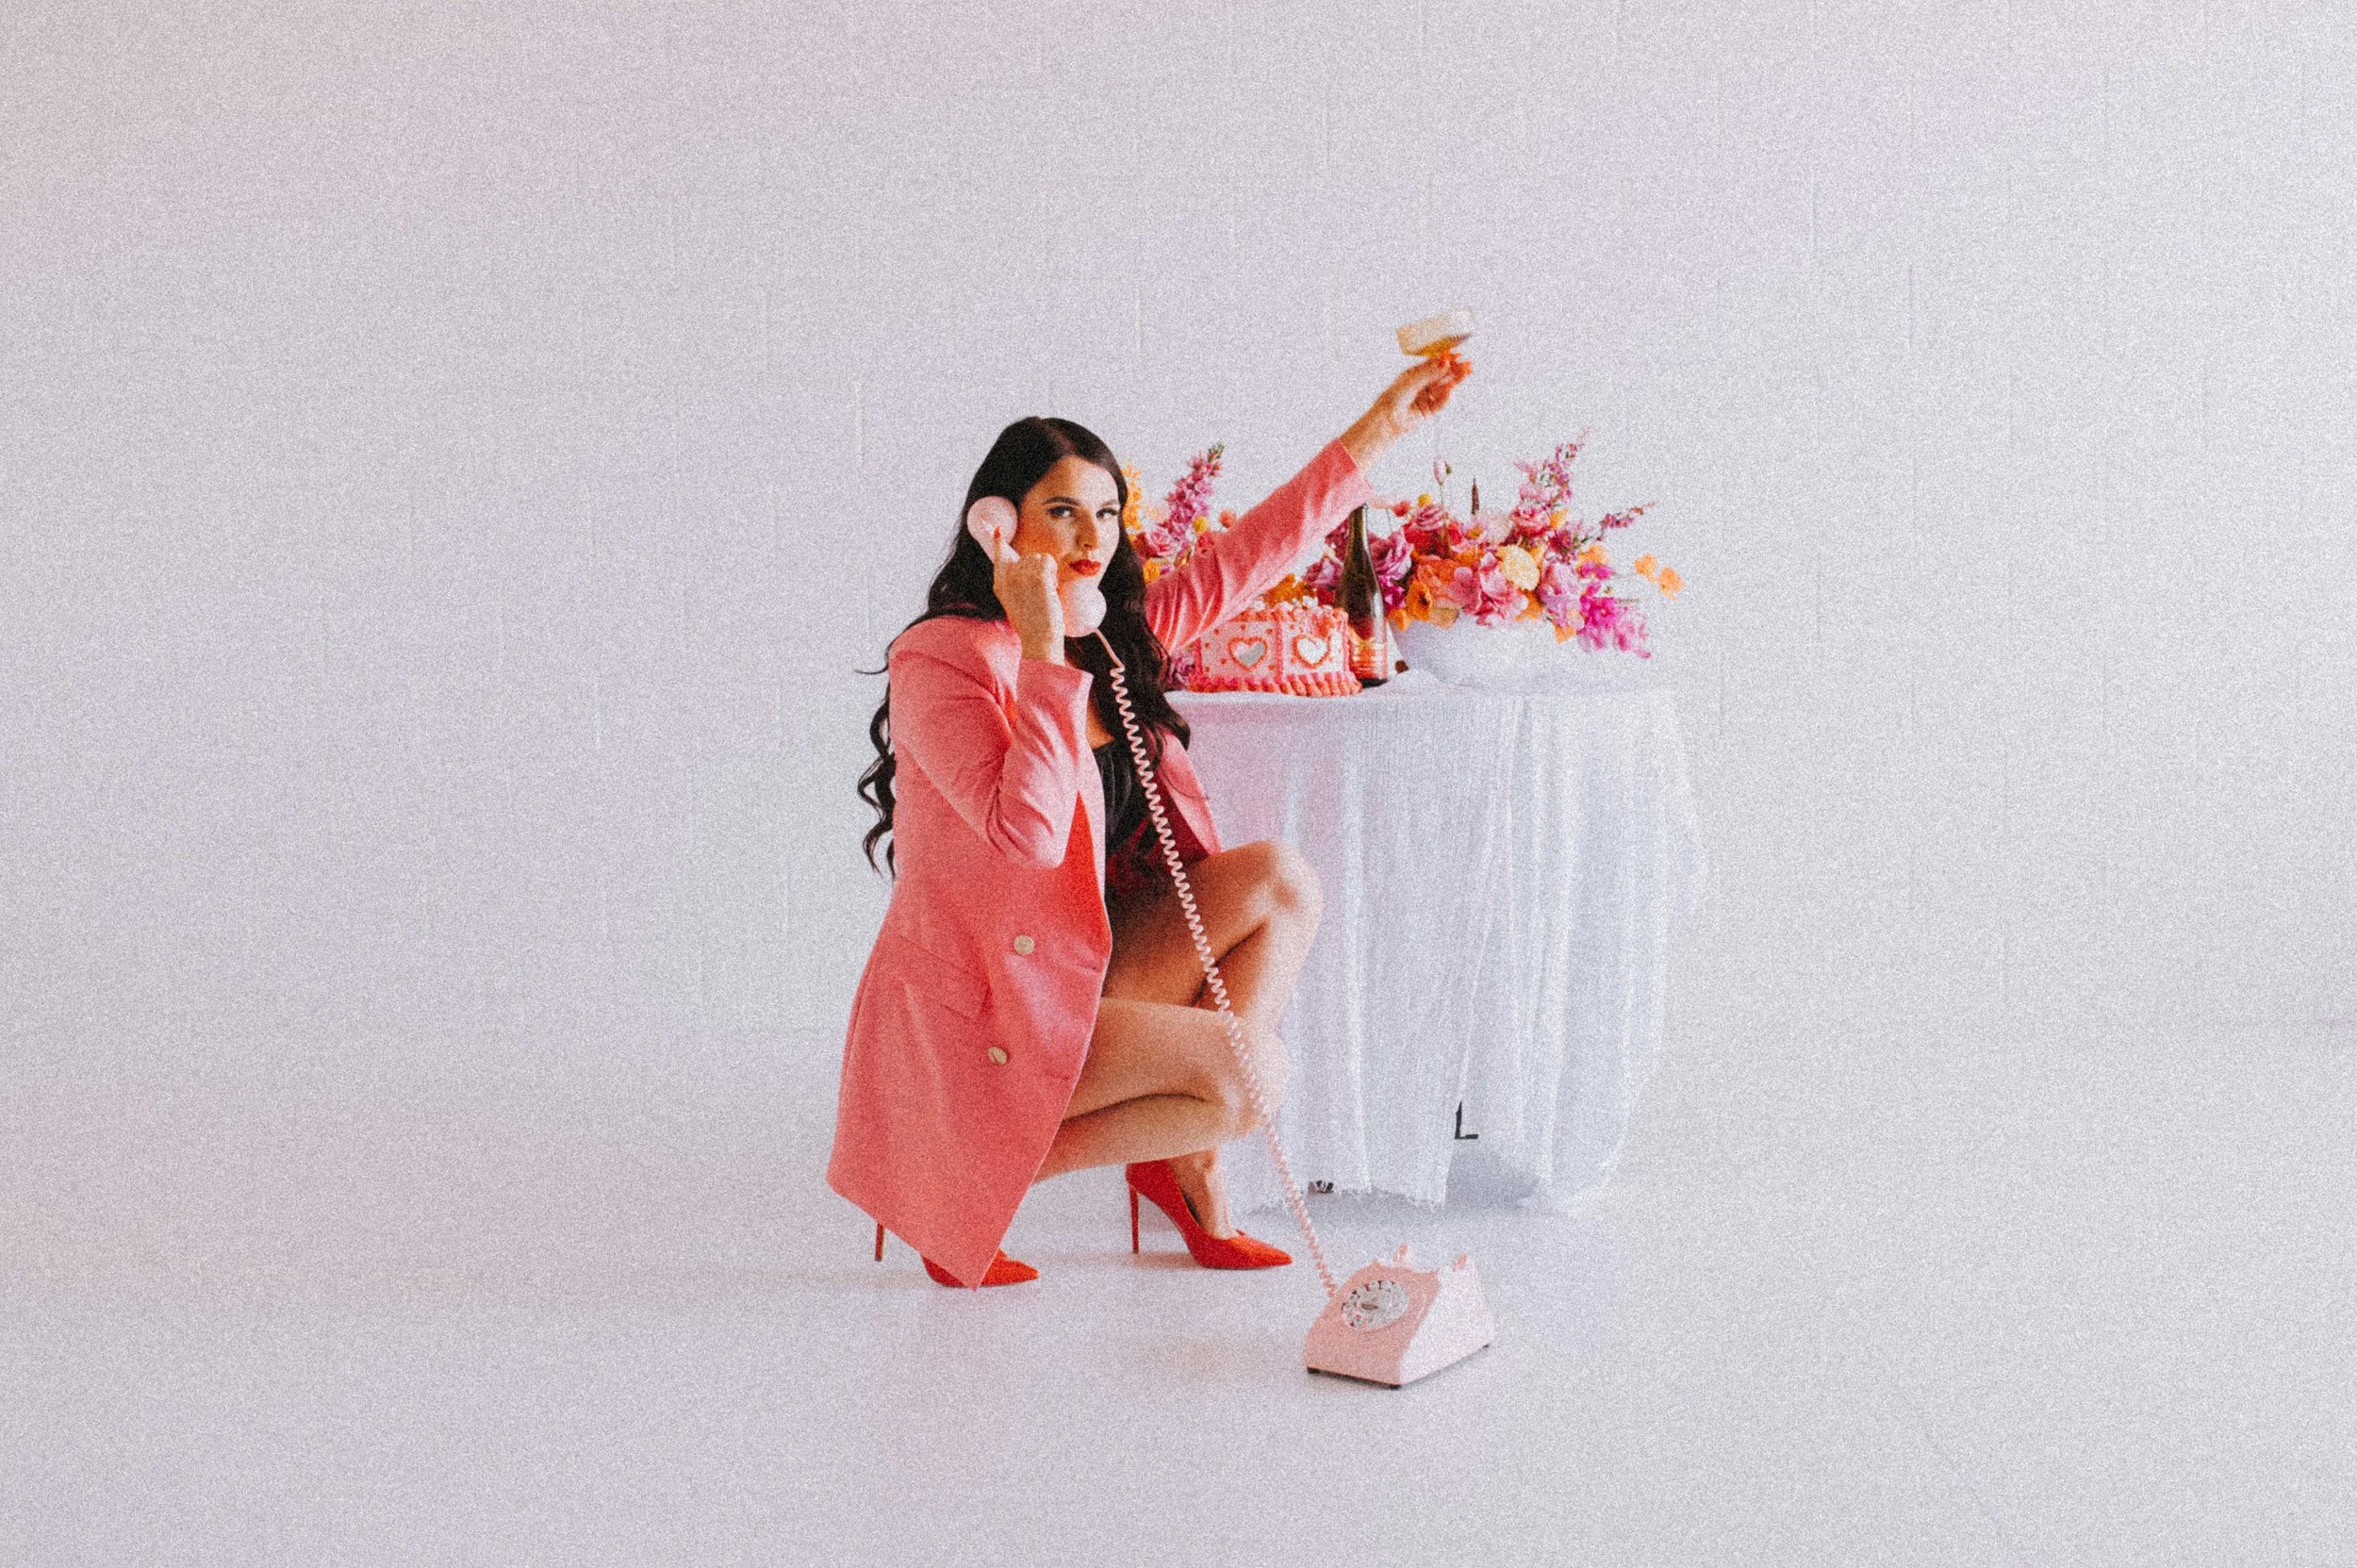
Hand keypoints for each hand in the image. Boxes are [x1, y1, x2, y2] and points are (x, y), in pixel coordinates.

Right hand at [983, 523, 1066, 660]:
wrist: (1039, 639)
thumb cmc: (1033, 625)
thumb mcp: (1017, 603)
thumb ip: (1017, 584)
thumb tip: (1030, 565)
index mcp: (1000, 584)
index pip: (998, 556)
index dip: (998, 543)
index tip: (997, 530)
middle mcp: (1007, 577)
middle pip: (1027, 556)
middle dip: (1038, 569)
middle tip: (1040, 591)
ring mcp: (1021, 575)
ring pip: (1039, 557)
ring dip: (1047, 571)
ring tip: (1045, 593)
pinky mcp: (1036, 575)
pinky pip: (1047, 560)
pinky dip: (1053, 571)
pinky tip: (1050, 589)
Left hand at [1338, 353, 1471, 471]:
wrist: (1387, 421)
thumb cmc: (1392, 398)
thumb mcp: (1411, 381)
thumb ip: (1429, 372)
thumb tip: (1444, 361)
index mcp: (1415, 374)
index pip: (1434, 364)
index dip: (1447, 359)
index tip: (1458, 355)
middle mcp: (1421, 384)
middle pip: (1442, 375)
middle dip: (1455, 370)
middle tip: (1468, 365)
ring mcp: (1426, 397)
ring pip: (1444, 388)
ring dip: (1455, 381)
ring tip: (1466, 374)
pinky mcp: (1429, 411)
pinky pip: (1441, 403)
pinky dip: (1446, 397)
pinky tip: (1451, 390)